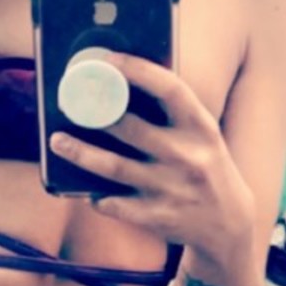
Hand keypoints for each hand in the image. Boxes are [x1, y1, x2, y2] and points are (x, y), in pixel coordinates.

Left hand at [48, 52, 254, 262]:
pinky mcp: (158, 217)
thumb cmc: (204, 168)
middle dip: (95, 115)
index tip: (108, 60)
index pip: (170, 89)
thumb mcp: (202, 136)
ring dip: (80, 153)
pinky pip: (115, 204)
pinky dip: (97, 197)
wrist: (229, 224)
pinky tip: (87, 190)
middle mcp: (188, 156)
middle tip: (68, 104)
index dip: (138, 71)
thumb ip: (172, 114)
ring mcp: (171, 189)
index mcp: (201, 128)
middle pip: (131, 128)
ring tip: (57, 141)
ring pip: (114, 168)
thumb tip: (123, 83)